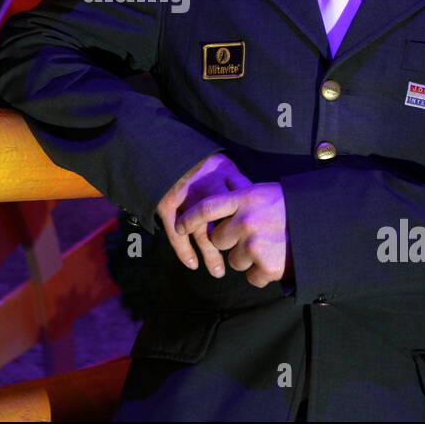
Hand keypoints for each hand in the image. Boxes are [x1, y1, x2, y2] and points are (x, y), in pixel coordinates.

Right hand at [156, 153, 251, 277]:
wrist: (164, 150)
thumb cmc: (199, 162)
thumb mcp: (223, 163)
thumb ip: (239, 181)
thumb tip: (260, 201)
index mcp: (223, 176)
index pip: (241, 203)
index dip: (249, 223)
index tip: (258, 240)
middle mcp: (206, 189)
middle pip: (224, 222)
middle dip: (234, 243)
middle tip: (243, 261)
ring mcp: (186, 199)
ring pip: (202, 233)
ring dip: (211, 255)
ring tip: (218, 273)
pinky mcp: (167, 206)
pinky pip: (176, 234)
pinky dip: (184, 251)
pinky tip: (193, 265)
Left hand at [176, 182, 289, 288]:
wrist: (326, 226)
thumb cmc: (295, 207)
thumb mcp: (266, 193)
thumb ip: (242, 198)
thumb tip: (219, 198)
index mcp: (246, 199)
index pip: (206, 208)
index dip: (189, 218)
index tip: (178, 226)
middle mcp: (246, 220)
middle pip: (218, 240)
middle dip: (230, 243)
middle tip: (252, 237)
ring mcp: (255, 245)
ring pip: (234, 261)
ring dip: (248, 259)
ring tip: (271, 248)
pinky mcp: (266, 267)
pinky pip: (252, 278)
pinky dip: (263, 275)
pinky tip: (278, 262)